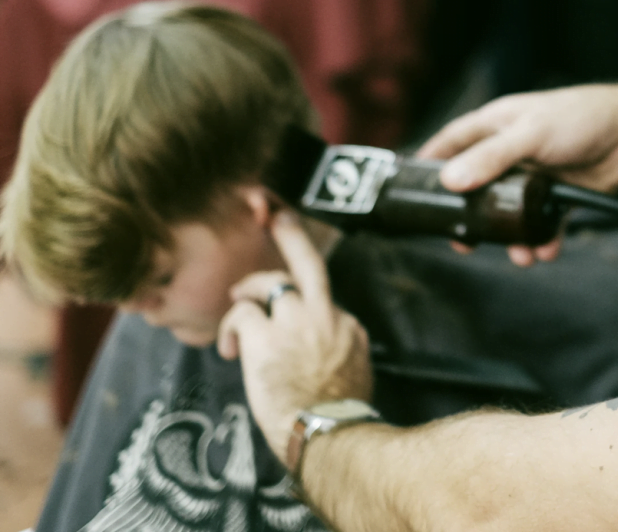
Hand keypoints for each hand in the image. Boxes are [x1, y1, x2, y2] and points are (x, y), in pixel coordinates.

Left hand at [218, 211, 371, 463]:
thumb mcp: (354, 371)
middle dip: (292, 234)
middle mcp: (325, 315)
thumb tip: (329, 343)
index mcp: (348, 326)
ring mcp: (296, 323)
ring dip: (249, 291)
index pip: (323, 296)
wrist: (330, 435)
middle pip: (309, 263)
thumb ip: (340, 346)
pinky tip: (230, 347)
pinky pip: (242, 313)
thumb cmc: (337, 415)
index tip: (296, 298)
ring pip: (271, 283)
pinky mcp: (266, 338)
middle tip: (278, 215)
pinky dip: (231, 326)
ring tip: (238, 303)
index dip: (305, 297)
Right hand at [419, 85, 617, 263]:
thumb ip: (491, 158)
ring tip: (518, 256)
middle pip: (478, 185)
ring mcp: (533, 173)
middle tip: (462, 241)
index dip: (431, 163)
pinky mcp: (556, 193)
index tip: (412, 190)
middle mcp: (510, 149)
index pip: (452, 142)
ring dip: (510, 236)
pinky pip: (541, 222)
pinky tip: (545, 250)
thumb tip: (451, 182)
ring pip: (509, 211)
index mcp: (496, 124)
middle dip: (470, 216)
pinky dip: (542, 238)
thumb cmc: (578, 117)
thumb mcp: (529, 133)